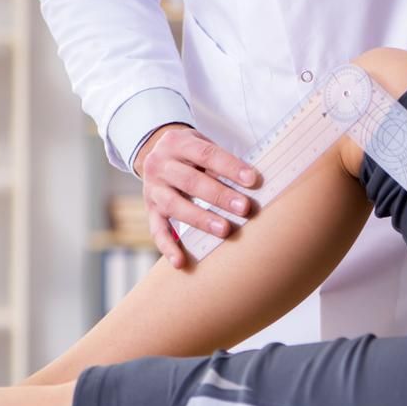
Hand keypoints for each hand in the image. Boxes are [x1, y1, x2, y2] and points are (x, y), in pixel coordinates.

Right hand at [134, 124, 259, 267]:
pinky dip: (168, 247)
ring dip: (200, 219)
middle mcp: (160, 165)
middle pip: (191, 181)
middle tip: (244, 208)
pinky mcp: (150, 210)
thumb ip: (223, 162)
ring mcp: (152, 189)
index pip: (206, 154)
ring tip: (225, 230)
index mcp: (177, 143)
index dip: (230, 167)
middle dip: (219, 195)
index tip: (253, 179)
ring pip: (174, 205)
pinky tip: (181, 262)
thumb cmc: (193, 155)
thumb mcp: (204, 147)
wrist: (156, 153)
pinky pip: (157, 230)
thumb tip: (256, 182)